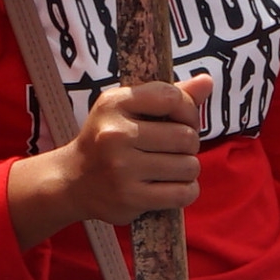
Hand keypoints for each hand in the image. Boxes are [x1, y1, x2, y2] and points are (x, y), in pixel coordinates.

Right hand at [6, 76, 214, 250]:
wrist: (72, 180)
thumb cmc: (108, 139)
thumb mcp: (128, 108)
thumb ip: (169, 95)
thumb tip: (207, 81)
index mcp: (115, 104)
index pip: (173, 98)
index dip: (189, 111)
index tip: (182, 121)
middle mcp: (116, 134)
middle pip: (186, 137)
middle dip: (188, 144)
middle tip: (172, 150)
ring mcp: (122, 168)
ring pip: (189, 166)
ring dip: (187, 169)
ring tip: (169, 168)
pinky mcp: (130, 197)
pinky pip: (183, 193)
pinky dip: (186, 191)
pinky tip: (171, 187)